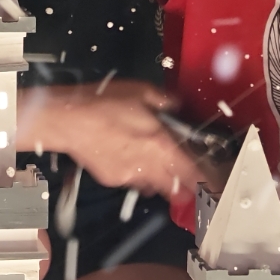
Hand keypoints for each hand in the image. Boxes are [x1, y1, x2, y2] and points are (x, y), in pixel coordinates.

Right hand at [17, 80, 198, 199]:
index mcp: (161, 144)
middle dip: (184, 187)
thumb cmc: (104, 103)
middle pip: (175, 188)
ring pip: (154, 187)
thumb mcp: (141, 92)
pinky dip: (137, 175)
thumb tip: (175, 105)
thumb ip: (164, 101)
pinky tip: (131, 161)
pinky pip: (133, 182)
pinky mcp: (113, 179)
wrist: (69, 120)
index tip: (211, 182)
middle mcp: (148, 165)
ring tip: (159, 169)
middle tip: (189, 182)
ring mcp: (130, 175)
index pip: (191, 171)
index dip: (204, 180)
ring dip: (160, 181)